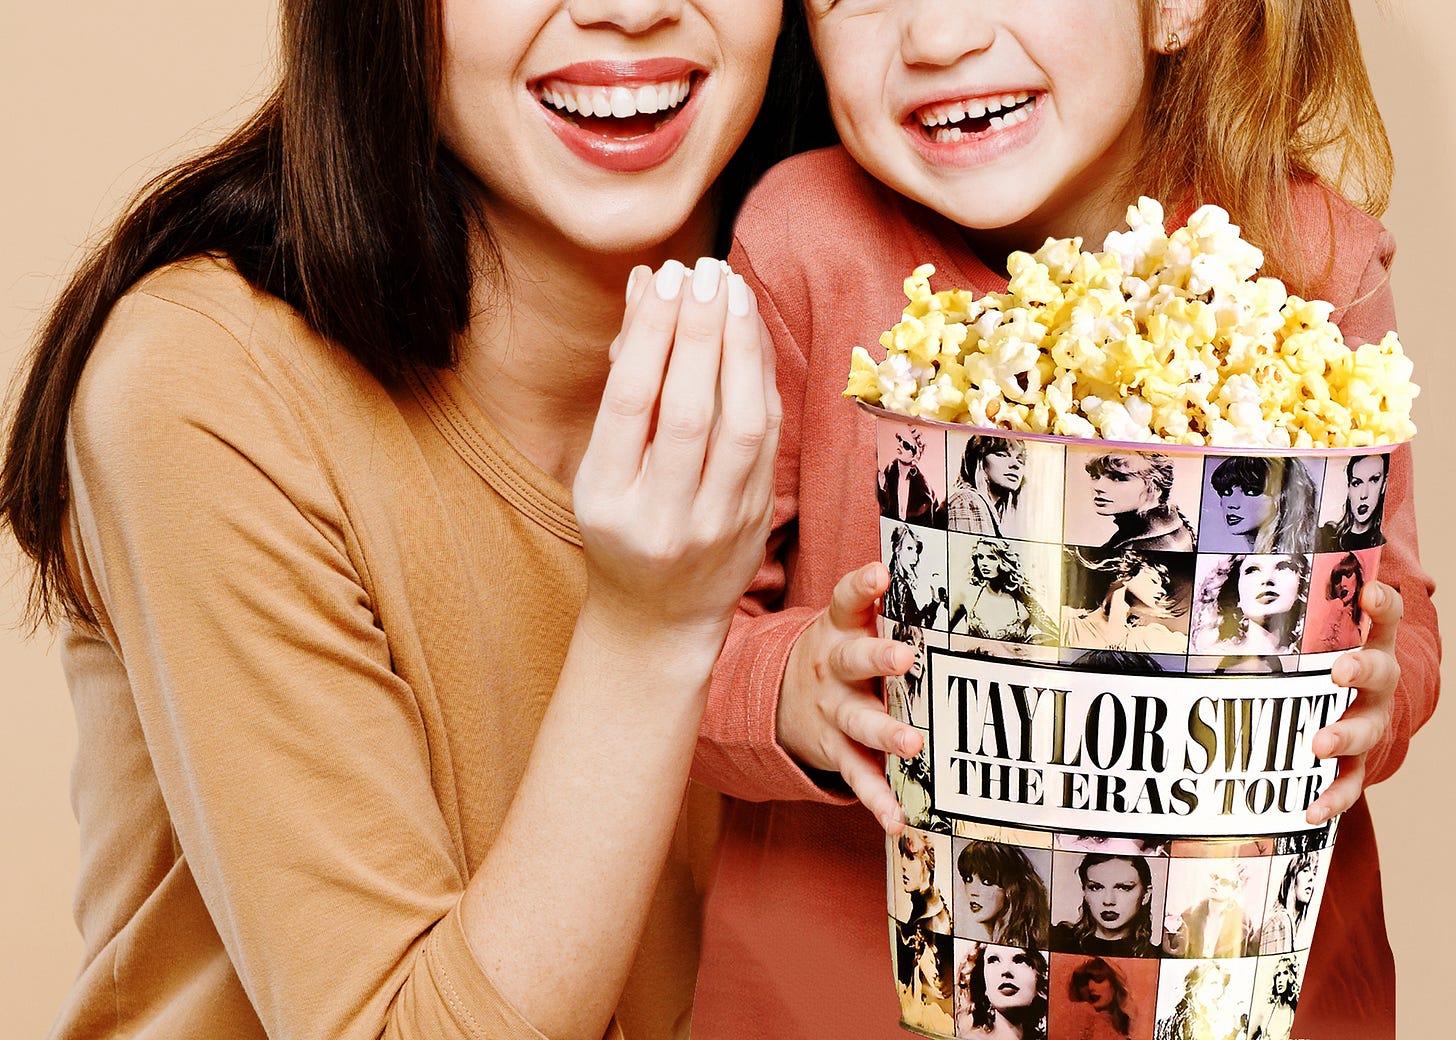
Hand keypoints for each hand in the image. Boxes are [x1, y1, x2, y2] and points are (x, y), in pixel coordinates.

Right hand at [574, 258, 779, 654]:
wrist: (658, 616)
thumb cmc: (620, 524)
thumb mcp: (600, 462)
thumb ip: (623, 375)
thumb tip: (644, 285)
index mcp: (606, 499)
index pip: (631, 403)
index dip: (651, 334)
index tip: (663, 279)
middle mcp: (662, 516)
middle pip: (689, 411)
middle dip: (700, 332)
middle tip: (704, 271)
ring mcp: (714, 523)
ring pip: (738, 425)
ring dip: (740, 349)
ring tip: (732, 291)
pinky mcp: (755, 519)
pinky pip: (766, 440)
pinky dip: (761, 381)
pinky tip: (752, 337)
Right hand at [777, 562, 926, 833]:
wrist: (779, 701)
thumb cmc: (838, 653)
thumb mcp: (844, 623)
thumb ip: (872, 600)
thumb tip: (925, 555)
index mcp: (838, 631)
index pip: (846, 601)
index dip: (861, 587)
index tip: (879, 573)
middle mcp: (834, 671)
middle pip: (853, 661)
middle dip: (878, 659)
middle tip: (904, 658)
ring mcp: (834, 713)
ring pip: (859, 722)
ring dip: (886, 732)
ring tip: (912, 743)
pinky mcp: (838, 752)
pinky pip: (859, 777)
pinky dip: (878, 800)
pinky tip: (898, 821)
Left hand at [1306, 580, 1402, 822]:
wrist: (1360, 717)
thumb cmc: (1321, 663)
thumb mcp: (1314, 632)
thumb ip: (1284, 602)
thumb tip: (1224, 550)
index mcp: (1366, 646)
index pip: (1382, 619)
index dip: (1381, 605)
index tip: (1371, 591)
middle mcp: (1375, 686)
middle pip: (1378, 674)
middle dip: (1360, 670)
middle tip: (1338, 670)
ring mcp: (1369, 725)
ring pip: (1364, 730)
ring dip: (1342, 736)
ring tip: (1319, 743)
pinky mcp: (1357, 765)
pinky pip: (1348, 784)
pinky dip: (1331, 798)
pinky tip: (1308, 812)